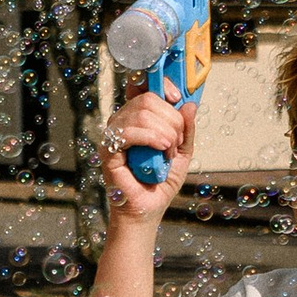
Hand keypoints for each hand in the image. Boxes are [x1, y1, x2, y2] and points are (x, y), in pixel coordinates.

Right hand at [102, 87, 192, 219]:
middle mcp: (123, 121)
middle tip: (176, 142)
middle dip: (171, 119)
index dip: (162, 85)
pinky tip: (160, 149)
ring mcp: (113, 134)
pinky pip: (127, 131)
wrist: (146, 210)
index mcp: (138, 117)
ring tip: (168, 152)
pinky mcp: (107, 149)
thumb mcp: (182, 153)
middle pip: (148, 98)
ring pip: (141, 113)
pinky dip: (150, 138)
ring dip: (164, 132)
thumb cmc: (159, 182)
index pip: (144, 86)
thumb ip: (186, 129)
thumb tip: (189, 104)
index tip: (178, 98)